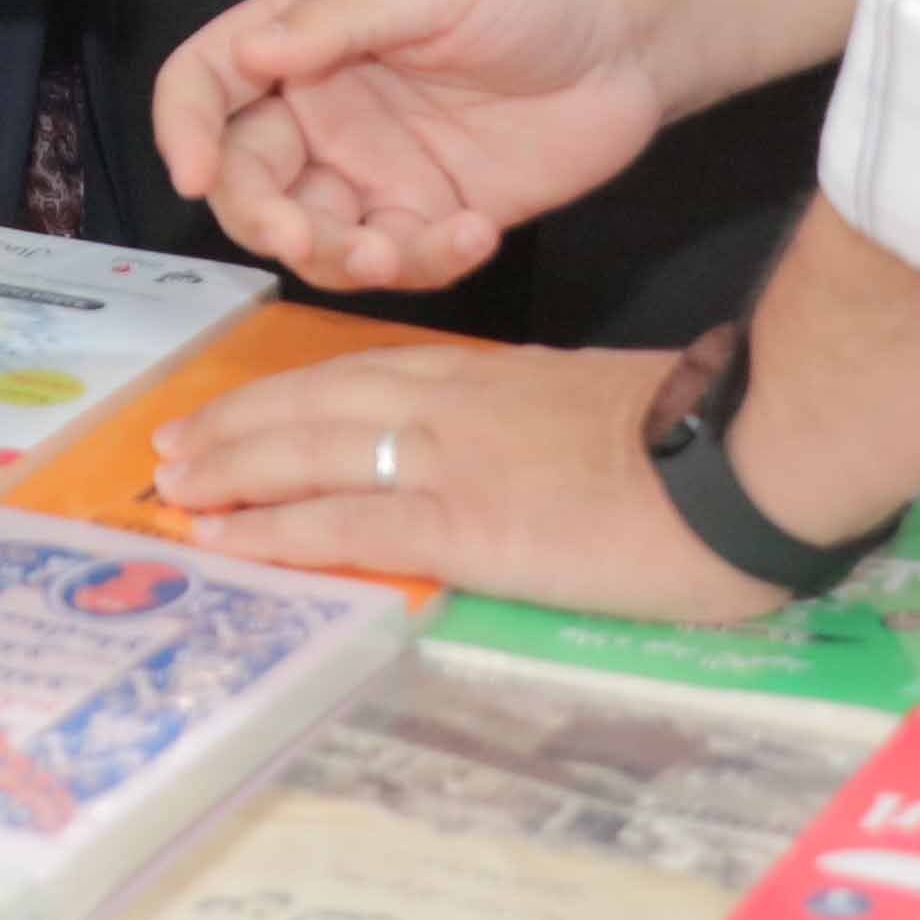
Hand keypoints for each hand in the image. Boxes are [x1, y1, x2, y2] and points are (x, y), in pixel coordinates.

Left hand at [146, 334, 773, 616]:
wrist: (748, 454)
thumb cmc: (707, 440)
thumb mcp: (605, 408)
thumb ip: (545, 424)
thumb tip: (523, 459)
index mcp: (492, 379)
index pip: (365, 379)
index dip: (292, 399)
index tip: (243, 414)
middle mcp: (453, 405)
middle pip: (315, 405)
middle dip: (236, 427)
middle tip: (171, 450)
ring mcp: (450, 462)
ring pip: (309, 451)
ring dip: (230, 469)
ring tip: (172, 488)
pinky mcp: (462, 525)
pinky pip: (344, 524)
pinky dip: (273, 529)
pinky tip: (224, 540)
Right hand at [152, 0, 674, 291]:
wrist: (634, 37)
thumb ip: (335, 20)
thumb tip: (248, 54)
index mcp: (303, 38)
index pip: (205, 83)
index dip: (181, 129)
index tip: (192, 177)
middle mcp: (325, 112)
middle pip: (247, 181)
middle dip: (263, 219)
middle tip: (305, 237)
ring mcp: (378, 171)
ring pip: (315, 240)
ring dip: (338, 259)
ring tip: (396, 250)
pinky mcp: (434, 219)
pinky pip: (401, 264)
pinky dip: (425, 264)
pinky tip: (476, 231)